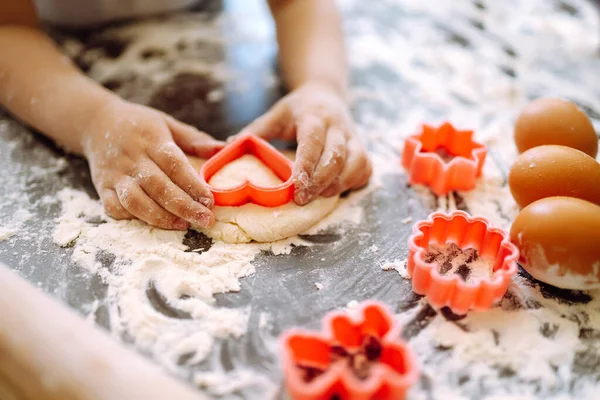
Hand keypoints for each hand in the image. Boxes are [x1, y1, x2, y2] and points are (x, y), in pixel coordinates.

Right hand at [83, 99, 223, 229]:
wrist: (95, 122)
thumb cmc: (139, 125)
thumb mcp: (168, 123)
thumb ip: (194, 139)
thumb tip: (223, 148)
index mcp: (152, 141)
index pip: (174, 165)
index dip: (193, 184)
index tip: (210, 200)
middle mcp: (133, 159)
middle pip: (159, 187)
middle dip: (184, 207)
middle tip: (206, 220)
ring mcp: (115, 175)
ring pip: (136, 201)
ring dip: (160, 217)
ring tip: (183, 225)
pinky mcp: (102, 187)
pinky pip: (114, 207)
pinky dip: (132, 218)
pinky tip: (153, 221)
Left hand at [242, 82, 370, 204]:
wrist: (326, 94)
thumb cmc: (297, 109)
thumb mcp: (275, 115)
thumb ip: (254, 133)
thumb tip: (227, 149)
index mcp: (314, 116)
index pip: (313, 141)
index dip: (306, 166)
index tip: (296, 187)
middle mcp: (338, 125)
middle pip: (336, 156)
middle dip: (321, 181)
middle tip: (302, 200)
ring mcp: (354, 137)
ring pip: (356, 163)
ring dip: (338, 184)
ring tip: (319, 197)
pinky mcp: (363, 148)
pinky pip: (365, 168)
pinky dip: (354, 182)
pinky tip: (337, 190)